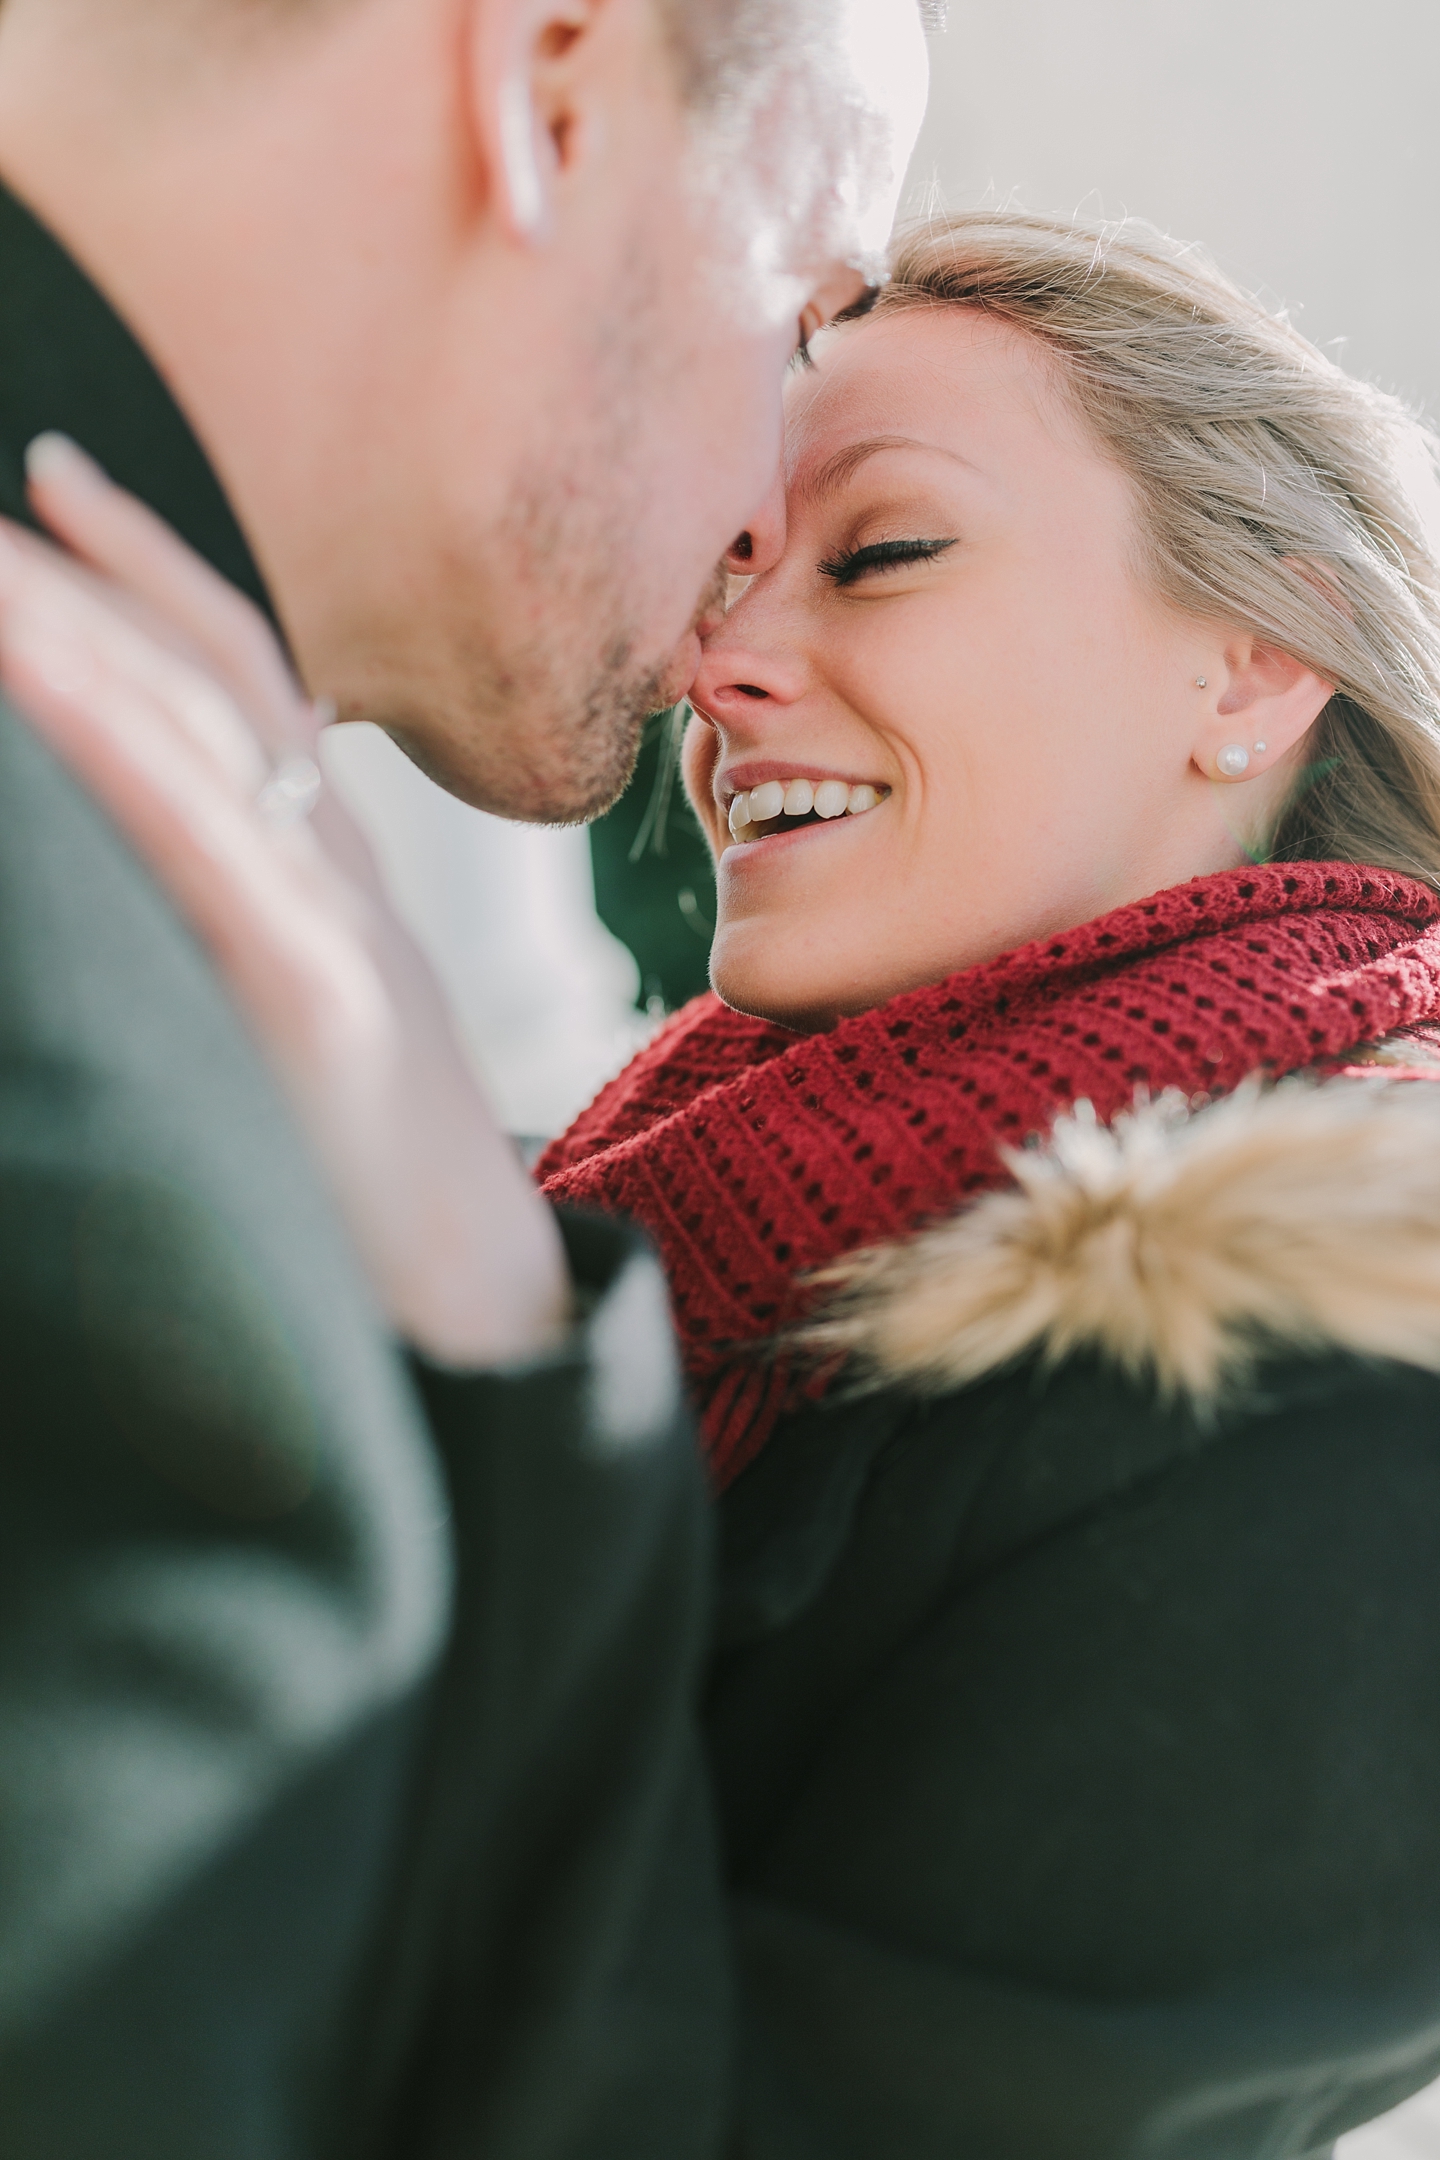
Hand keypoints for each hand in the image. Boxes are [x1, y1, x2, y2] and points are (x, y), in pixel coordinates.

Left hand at [0, 435, 569, 1366]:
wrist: (494, 1335)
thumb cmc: (381, 1222)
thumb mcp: (307, 1062)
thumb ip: (244, 971)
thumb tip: (132, 925)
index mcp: (340, 890)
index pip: (249, 690)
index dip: (155, 575)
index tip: (52, 490)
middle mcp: (349, 884)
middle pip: (218, 676)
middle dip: (88, 567)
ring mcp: (344, 935)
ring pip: (207, 732)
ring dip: (75, 623)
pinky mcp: (324, 1006)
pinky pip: (210, 844)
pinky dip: (111, 739)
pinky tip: (23, 666)